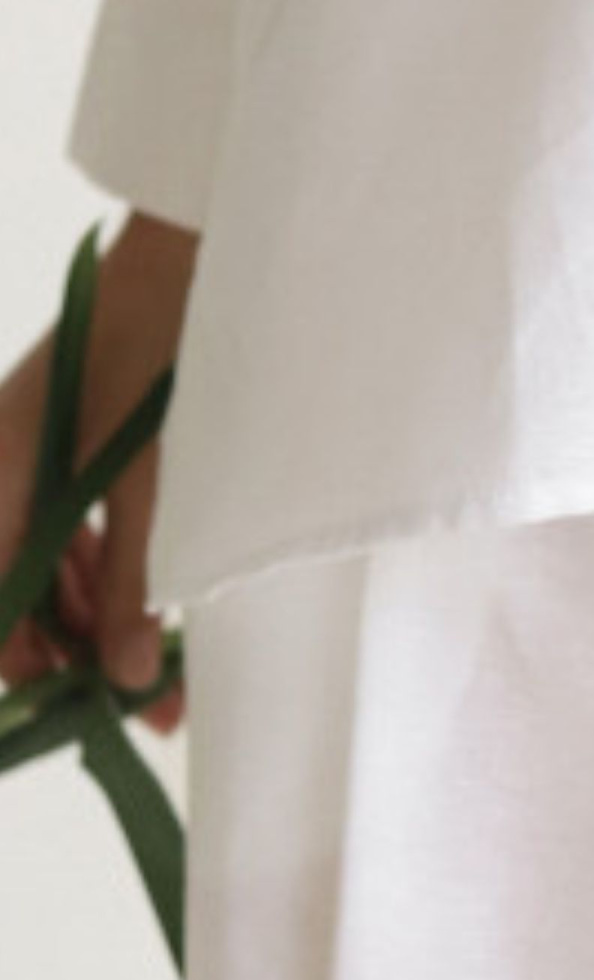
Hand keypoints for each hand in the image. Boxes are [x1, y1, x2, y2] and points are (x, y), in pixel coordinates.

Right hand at [0, 212, 198, 736]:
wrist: (189, 259)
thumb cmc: (158, 358)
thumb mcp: (148, 484)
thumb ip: (131, 584)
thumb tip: (124, 677)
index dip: (28, 668)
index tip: (79, 720)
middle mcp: (0, 474)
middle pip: (18, 590)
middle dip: (77, 653)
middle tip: (150, 707)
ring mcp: (34, 460)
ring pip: (51, 566)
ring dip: (100, 620)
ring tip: (167, 673)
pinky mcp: (73, 449)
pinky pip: (74, 531)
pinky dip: (110, 574)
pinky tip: (155, 610)